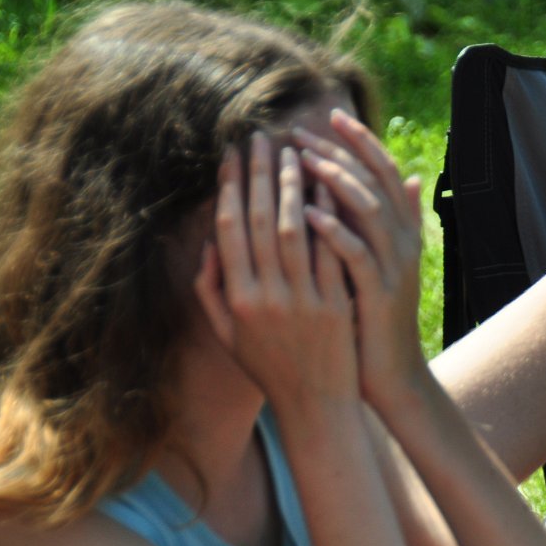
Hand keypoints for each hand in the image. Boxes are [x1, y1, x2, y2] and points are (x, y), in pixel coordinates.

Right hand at [193, 134, 358, 408]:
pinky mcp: (336, 305)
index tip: (232, 155)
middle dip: (260, 174)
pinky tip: (328, 188)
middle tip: (263, 138)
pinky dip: (329, 217)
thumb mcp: (228, 336)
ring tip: (294, 152)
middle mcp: (267, 296)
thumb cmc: (270, 369)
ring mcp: (303, 300)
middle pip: (261, 222)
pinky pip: (331, 252)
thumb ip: (211, 291)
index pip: (230, 230)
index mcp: (237, 299)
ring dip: (293, 186)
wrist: (316, 407)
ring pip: (296, 230)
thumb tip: (209, 245)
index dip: (231, 188)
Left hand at [294, 110, 426, 409]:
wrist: (388, 374)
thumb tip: (410, 179)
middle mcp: (402, 244)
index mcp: (401, 234)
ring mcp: (392, 269)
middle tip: (299, 133)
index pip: (384, 172)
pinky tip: (305, 213)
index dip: (360, 141)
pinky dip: (333, 230)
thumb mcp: (381, 265)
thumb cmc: (371, 321)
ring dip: (332, 179)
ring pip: (368, 209)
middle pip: (375, 181)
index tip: (327, 117)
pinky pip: (357, 253)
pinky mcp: (378, 294)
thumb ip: (389, 222)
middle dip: (337, 151)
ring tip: (300, 159)